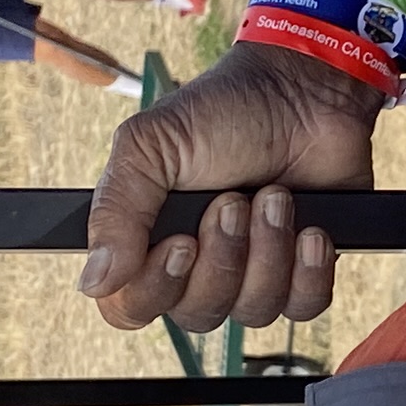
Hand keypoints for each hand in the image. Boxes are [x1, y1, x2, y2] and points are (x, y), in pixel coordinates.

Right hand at [79, 41, 380, 328]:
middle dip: (223, 257)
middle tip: (235, 200)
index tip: (181, 243)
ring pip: (253, 312)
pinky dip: (309, 269)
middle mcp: (199, 266)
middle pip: (197, 315)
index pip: (130, 307)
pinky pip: (303, 306)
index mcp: (150, 239)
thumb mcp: (152, 144)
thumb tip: (94, 280)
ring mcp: (254, 272)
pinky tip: (311, 228)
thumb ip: (116, 209)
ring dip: (268, 251)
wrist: (305, 90)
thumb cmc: (224, 111)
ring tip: (276, 196)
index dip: (155, 289)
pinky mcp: (304, 271)